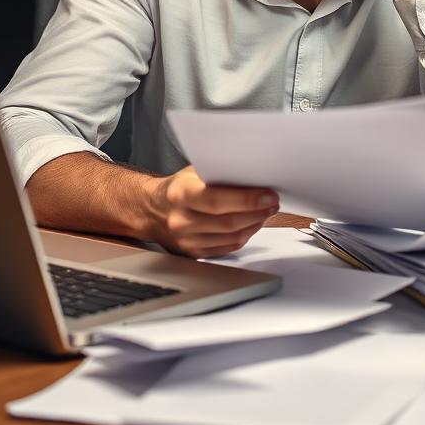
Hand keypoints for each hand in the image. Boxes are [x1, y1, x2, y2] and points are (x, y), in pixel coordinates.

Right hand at [147, 166, 278, 257]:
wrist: (151, 210)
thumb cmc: (178, 187)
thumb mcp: (193, 171)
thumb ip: (218, 172)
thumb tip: (253, 171)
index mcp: (181, 194)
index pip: (217, 200)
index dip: (247, 200)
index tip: (268, 195)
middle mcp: (182, 220)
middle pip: (228, 222)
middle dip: (257, 212)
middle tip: (273, 202)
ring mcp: (186, 240)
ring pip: (231, 237)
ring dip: (254, 224)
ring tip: (266, 212)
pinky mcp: (194, 253)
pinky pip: (227, 248)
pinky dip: (244, 236)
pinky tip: (252, 224)